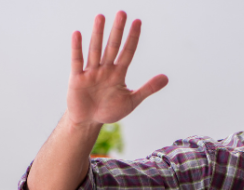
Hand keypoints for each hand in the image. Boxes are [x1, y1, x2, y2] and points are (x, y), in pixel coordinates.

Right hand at [67, 11, 168, 126]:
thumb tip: (167, 77)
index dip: (132, 38)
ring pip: (96, 50)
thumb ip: (148, 88)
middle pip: (112, 46)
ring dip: (98, 34)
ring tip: (101, 17)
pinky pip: (77, 61)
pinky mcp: (77, 78)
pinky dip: (77, 48)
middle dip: (117, 31)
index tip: (138, 22)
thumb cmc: (109, 110)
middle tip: (122, 13)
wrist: (88, 122)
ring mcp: (91, 72)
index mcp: (118, 73)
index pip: (127, 52)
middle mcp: (105, 69)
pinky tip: (77, 34)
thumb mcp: (131, 100)